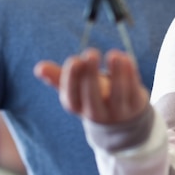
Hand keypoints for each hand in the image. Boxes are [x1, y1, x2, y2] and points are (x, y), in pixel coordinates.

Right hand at [34, 49, 148, 123]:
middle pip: (92, 97)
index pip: (72, 98)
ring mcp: (118, 112)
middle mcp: (97, 113)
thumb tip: (38, 68)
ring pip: (118, 94)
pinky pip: (134, 90)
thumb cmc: (94, 97)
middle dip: (91, 75)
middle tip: (91, 53)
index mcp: (79, 107)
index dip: (71, 79)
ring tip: (114, 54)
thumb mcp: (76, 89)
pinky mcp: (136, 106)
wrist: (123, 121)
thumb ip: (59, 77)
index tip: (74, 59)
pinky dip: (130, 73)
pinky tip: (125, 57)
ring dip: (117, 73)